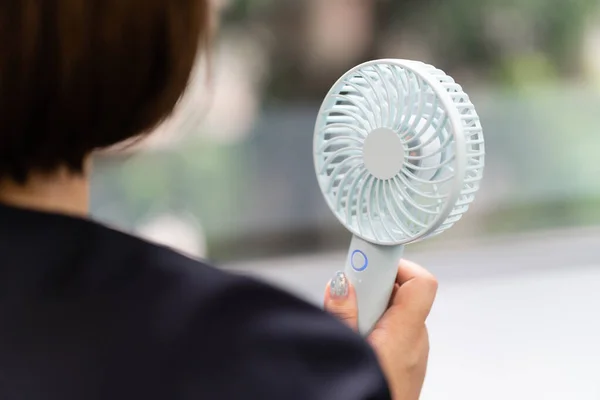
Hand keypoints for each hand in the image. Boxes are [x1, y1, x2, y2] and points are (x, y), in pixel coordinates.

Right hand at [324, 259, 437, 399]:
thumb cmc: (362, 394)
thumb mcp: (343, 350)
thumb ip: (341, 313)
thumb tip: (342, 282)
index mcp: (405, 336)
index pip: (421, 282)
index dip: (397, 265)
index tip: (368, 262)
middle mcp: (416, 343)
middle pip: (404, 294)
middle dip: (374, 288)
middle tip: (347, 293)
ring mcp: (413, 355)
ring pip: (398, 314)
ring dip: (373, 309)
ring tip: (348, 324)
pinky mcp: (406, 364)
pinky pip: (395, 332)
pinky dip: (377, 327)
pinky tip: (357, 342)